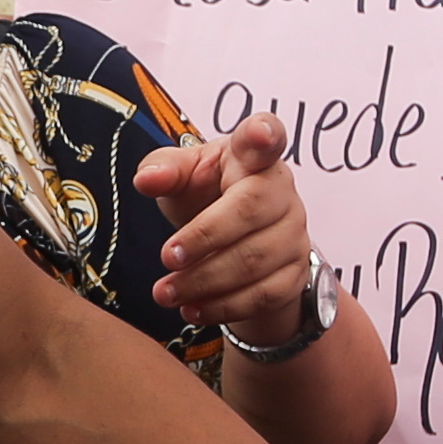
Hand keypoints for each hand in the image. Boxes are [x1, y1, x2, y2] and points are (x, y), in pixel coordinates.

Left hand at [134, 114, 315, 342]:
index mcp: (252, 156)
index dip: (264, 134)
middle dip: (204, 238)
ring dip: (205, 281)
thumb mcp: (182, 177)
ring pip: (254, 261)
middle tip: (166, 257)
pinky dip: (224, 306)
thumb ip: (163, 170)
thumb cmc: (206, 195)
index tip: (258, 135)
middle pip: (249, 210)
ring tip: (165, 292)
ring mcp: (294, 232)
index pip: (266, 136)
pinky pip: (263, 295)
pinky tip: (192, 309)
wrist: (233, 242)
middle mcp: (281, 190)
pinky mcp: (295, 272)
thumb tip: (147, 179)